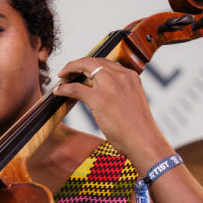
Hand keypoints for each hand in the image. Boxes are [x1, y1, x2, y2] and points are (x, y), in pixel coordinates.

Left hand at [53, 58, 172, 171]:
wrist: (145, 141)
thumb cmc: (138, 129)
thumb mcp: (131, 102)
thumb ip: (120, 93)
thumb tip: (105, 95)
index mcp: (130, 76)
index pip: (105, 62)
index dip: (88, 64)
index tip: (80, 70)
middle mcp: (121, 76)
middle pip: (92, 61)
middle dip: (76, 64)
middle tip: (65, 73)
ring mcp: (110, 86)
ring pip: (83, 67)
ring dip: (69, 71)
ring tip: (61, 80)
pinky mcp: (100, 99)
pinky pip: (75, 88)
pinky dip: (64, 88)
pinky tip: (58, 92)